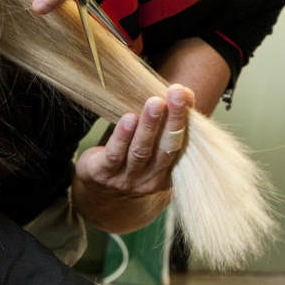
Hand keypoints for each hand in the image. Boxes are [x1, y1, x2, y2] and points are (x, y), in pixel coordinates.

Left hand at [71, 84, 191, 233]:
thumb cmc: (128, 160)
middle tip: (177, 93)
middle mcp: (150, 179)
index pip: (181, 144)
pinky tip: (129, 119)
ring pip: (141, 151)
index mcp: (167, 172)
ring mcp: (126, 179)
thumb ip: (165, 125)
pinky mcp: (102, 174)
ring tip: (155, 103)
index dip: (185, 119)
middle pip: (165, 147)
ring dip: (149, 125)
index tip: (187, 93)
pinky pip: (114, 155)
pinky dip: (122, 136)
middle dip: (173, 119)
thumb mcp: (151, 147)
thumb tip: (184, 91)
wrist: (98, 193)